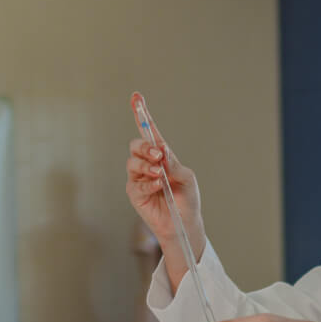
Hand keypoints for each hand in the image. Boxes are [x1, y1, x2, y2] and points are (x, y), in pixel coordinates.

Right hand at [125, 92, 205, 260]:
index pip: (151, 133)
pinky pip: (136, 183)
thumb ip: (175, 165)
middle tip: (158, 155)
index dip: (142, 114)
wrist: (184, 224)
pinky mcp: (134, 192)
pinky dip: (149, 184)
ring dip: (146, 165)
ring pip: (133, 162)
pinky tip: (160, 187)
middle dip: (145, 147)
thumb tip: (163, 152)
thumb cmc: (188, 200)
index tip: (137, 97)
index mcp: (162, 156)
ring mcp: (139, 178)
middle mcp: (148, 164)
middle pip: (136, 145)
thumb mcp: (188, 179)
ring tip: (160, 175)